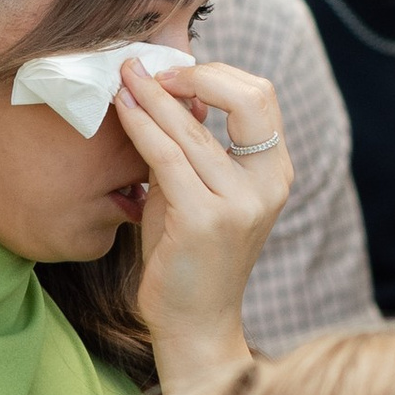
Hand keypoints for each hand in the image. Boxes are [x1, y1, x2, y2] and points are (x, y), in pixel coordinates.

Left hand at [118, 56, 290, 394]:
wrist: (192, 324)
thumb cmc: (187, 257)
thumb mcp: (194, 190)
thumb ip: (192, 145)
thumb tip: (178, 90)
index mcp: (274, 173)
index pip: (261, 97)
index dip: (216, 74)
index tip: (171, 72)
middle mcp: (268, 185)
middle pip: (246, 97)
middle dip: (193, 74)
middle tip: (147, 70)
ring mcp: (240, 203)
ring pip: (193, 126)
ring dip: (152, 95)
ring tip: (122, 78)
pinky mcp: (205, 219)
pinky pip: (167, 155)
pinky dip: (141, 124)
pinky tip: (121, 108)